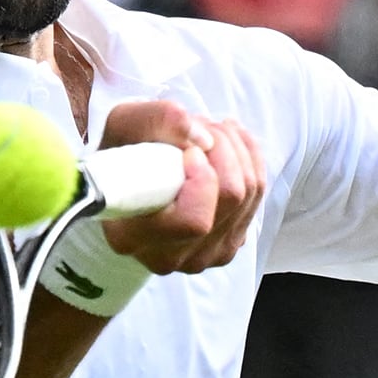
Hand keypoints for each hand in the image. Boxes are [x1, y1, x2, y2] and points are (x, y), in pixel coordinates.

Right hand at [94, 94, 266, 272]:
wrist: (127, 183)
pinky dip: (249, 161)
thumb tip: (204, 137)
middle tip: (202, 127)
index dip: (204, 179)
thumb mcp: (124, 124)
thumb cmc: (121, 154)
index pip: (194, 221)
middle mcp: (169, 257)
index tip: (189, 150)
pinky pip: (257, 198)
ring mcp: (202, 258)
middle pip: (231, 199)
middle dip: (224, 147)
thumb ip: (158, 120)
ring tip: (212, 133)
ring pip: (249, 194)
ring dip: (236, 149)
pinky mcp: (226, 247)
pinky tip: (228, 147)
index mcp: (133, 238)